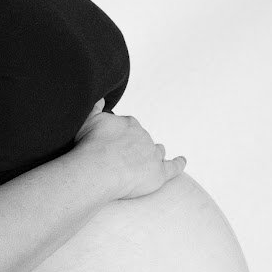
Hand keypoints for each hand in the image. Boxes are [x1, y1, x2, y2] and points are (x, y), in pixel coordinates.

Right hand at [72, 100, 186, 199]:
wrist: (98, 169)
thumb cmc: (90, 145)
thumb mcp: (88, 119)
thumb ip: (96, 107)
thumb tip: (101, 99)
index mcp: (130, 123)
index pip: (130, 126)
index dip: (123, 135)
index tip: (115, 142)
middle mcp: (144, 136)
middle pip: (143, 140)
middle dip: (137, 146)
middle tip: (124, 157)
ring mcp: (153, 155)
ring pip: (158, 152)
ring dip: (155, 154)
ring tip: (149, 160)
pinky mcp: (159, 173)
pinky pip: (173, 167)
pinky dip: (179, 163)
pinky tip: (182, 161)